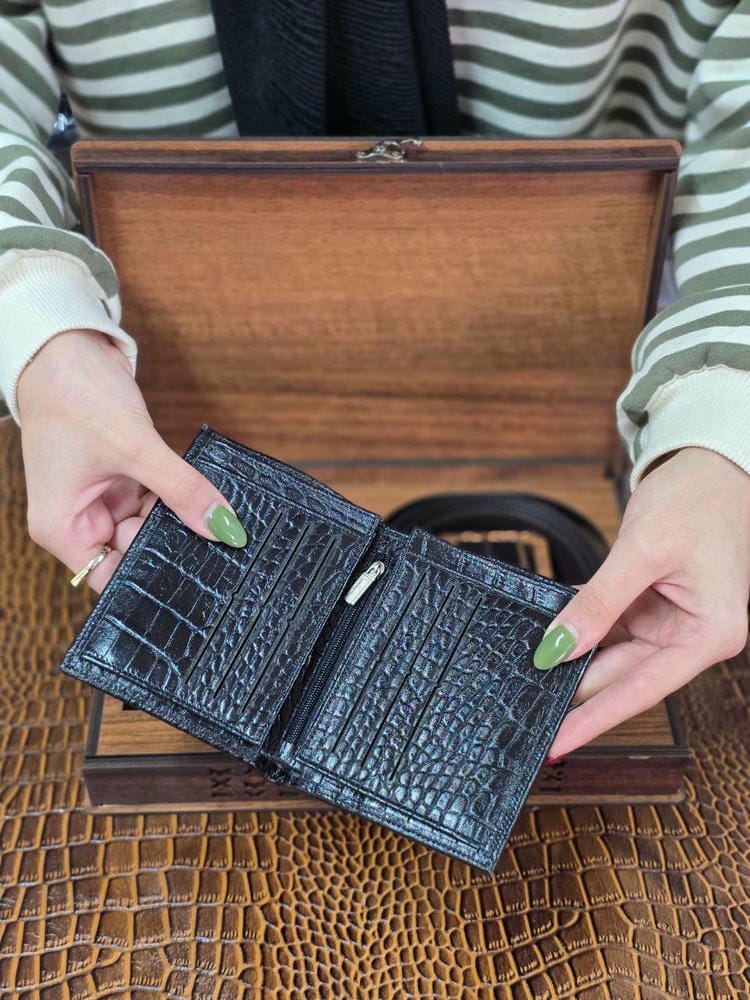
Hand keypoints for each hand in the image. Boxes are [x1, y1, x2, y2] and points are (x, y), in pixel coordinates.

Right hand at [17, 329, 246, 591]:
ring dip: (179, 519)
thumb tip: (224, 528)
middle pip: (134, 552)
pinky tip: (205, 499)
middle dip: (173, 544)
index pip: (111, 577)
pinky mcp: (119, 479)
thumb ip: (182, 489)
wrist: (64, 347)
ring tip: (217, 519)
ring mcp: (100, 499)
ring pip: (150, 526)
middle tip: (221, 545)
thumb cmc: (75, 396)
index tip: (199, 578)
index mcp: (63, 527)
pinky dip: (176, 498)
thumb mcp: (135, 447)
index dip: (152, 579)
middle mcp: (78, 520)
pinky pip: (155, 500)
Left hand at [534, 447, 749, 758]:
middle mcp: (691, 636)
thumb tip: (558, 648)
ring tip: (526, 682)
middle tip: (523, 709)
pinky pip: (609, 626)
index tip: (556, 743)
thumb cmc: (698, 499)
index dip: (594, 718)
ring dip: (573, 661)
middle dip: (574, 690)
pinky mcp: (651, 605)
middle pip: (622, 674)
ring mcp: (670, 622)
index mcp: (708, 634)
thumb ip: (599, 602)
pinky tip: (547, 641)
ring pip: (611, 653)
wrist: (712, 462)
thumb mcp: (642, 550)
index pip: (640, 689)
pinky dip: (580, 630)